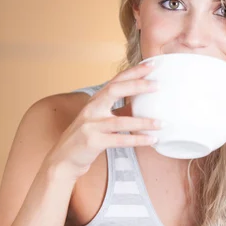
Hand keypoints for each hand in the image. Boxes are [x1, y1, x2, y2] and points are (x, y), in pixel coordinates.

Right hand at [46, 62, 160, 180]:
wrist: (64, 159)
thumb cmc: (87, 137)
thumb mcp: (101, 119)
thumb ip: (119, 111)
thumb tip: (142, 103)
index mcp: (95, 101)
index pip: (115, 80)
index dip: (133, 72)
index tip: (151, 66)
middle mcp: (92, 109)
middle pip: (115, 90)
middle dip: (137, 86)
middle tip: (158, 85)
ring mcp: (91, 125)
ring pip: (121, 121)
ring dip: (144, 122)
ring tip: (161, 123)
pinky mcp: (93, 142)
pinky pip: (120, 140)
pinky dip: (137, 140)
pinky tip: (151, 140)